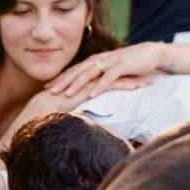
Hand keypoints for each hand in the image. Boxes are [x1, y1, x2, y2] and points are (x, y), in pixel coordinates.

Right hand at [28, 74, 148, 114]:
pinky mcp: (88, 88)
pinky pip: (109, 85)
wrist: (40, 109)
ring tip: (150, 81)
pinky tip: (137, 88)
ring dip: (134, 79)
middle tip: (150, 75)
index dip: (124, 76)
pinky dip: (124, 86)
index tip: (138, 78)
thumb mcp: (70, 107)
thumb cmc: (51, 112)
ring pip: (116, 78)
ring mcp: (88, 82)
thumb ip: (80, 107)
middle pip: (116, 73)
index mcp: (85, 80)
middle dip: (134, 74)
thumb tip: (87, 115)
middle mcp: (88, 78)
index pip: (109, 76)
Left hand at [47, 43, 163, 97]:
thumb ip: (100, 77)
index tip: (46, 87)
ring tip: (65, 94)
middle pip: (78, 71)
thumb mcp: (113, 70)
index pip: (75, 70)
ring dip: (77, 83)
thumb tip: (89, 89)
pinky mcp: (123, 66)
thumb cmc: (132, 64)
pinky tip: (91, 95)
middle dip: (62, 80)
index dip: (61, 77)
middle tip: (48, 91)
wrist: (152, 54)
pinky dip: (100, 86)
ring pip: (90, 73)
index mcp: (97, 61)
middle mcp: (101, 59)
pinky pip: (109, 77)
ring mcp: (111, 62)